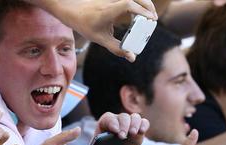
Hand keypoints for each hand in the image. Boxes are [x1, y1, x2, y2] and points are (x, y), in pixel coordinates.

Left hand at [42, 0, 157, 61]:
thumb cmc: (85, 24)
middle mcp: (110, 2)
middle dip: (148, 6)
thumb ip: (117, 49)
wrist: (71, 10)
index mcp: (107, 11)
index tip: (151, 20)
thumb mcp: (100, 39)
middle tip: (154, 19)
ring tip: (150, 16)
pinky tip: (140, 13)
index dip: (141, 10)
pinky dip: (138, 4)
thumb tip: (132, 58)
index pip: (127, 5)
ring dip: (144, 3)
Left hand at [94, 112, 149, 144]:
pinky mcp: (139, 128)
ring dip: (135, 124)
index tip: (115, 130)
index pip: (109, 118)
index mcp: (106, 123)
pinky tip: (142, 131)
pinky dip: (144, 125)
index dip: (112, 123)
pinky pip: (144, 122)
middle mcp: (118, 120)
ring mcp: (130, 123)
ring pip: (134, 117)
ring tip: (133, 134)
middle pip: (123, 117)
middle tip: (123, 136)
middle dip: (124, 126)